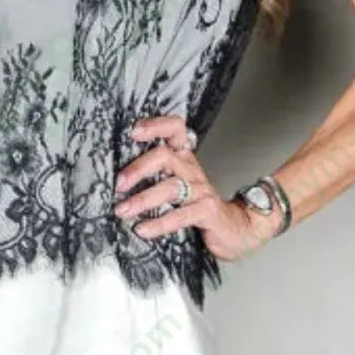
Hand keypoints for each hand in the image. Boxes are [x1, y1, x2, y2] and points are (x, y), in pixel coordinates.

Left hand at [113, 115, 277, 262]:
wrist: (236, 228)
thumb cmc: (199, 204)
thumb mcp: (179, 183)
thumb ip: (156, 175)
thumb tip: (118, 176)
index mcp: (184, 158)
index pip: (175, 129)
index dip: (156, 126)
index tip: (134, 132)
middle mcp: (191, 169)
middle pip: (165, 156)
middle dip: (139, 168)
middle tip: (119, 184)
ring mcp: (200, 190)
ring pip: (170, 187)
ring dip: (143, 199)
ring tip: (123, 210)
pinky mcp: (206, 211)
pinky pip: (180, 216)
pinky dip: (159, 223)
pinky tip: (142, 229)